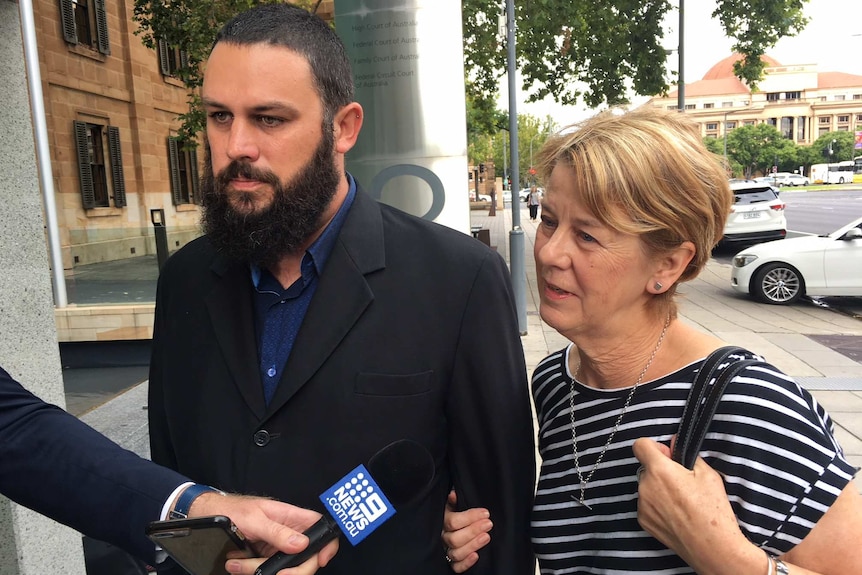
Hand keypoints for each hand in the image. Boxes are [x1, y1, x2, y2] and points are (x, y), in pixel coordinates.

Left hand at [189, 492, 337, 574]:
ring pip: (284, 568)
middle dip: (289, 570)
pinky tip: (237, 565)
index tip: (321, 560)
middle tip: (273, 574)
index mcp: (291, 517)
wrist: (211, 515)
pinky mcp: (265, 559)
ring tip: (237, 564)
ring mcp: (278, 548)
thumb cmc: (233, 510)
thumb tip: (301, 544)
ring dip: (259, 571)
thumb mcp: (254, 519)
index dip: (327, 543)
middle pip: (306, 557)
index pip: (319, 527)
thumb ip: (277, 532)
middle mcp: (289, 533)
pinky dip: (252, 572)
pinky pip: (267, 571)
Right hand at [441, 490, 491, 572]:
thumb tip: (453, 494)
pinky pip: (456, 567)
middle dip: (473, 531)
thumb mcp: (454, 506)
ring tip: (486, 537)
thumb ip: (453, 501)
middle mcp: (443, 537)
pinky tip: (476, 556)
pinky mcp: (452, 563)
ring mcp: (446, 551)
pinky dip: (466, 563)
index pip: (453, 521)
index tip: (485, 513)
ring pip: (456, 553)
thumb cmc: (456, 515)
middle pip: (454, 538)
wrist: (455, 529)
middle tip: (488, 524)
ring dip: (472, 545)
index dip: (469, 517)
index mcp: (443, 521)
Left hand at [632, 438, 762, 573]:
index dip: (654, 447)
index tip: (668, 455)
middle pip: (646, 468)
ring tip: (682, 502)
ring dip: (658, 489)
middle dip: (660, 470)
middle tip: (682, 483)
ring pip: (646, 487)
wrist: (712, 547)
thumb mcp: (708, 475)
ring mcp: (642, 505)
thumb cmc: (713, 510)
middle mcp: (645, 486)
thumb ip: (686, 454)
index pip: (640, 445)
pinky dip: (657, 505)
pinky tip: (676, 514)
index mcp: (659, 471)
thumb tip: (673, 443)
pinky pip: (647, 504)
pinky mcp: (643, 521)